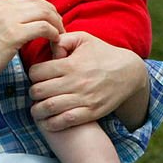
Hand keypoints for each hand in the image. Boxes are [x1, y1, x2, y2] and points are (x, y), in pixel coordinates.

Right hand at [0, 0, 63, 86]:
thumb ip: (6, 19)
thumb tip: (26, 19)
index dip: (46, 9)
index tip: (52, 21)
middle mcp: (3, 7)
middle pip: (40, 3)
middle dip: (54, 15)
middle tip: (60, 28)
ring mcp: (8, 19)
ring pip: (44, 13)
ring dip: (56, 24)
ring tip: (59, 35)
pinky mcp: (13, 34)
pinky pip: (43, 28)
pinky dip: (53, 33)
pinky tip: (54, 41)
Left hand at [27, 32, 148, 131]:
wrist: (129, 73)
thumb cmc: (103, 54)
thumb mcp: (84, 39)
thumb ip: (63, 39)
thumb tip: (48, 47)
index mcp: (70, 64)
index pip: (36, 72)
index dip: (33, 74)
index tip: (38, 77)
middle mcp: (75, 82)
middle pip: (38, 91)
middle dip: (33, 93)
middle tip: (36, 93)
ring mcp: (83, 99)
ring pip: (48, 108)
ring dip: (37, 110)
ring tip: (38, 108)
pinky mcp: (90, 112)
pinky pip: (64, 121)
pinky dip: (51, 124)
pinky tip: (49, 120)